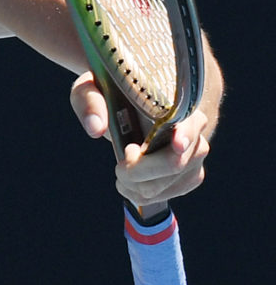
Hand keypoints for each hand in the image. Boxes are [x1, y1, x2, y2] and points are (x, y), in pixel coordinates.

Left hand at [70, 59, 219, 208]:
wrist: (133, 105)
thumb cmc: (112, 94)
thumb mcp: (92, 88)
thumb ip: (90, 101)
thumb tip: (96, 128)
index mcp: (176, 105)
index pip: (191, 122)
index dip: (185, 135)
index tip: (175, 144)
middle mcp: (194, 132)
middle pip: (173, 164)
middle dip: (136, 170)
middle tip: (120, 158)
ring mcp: (194, 157)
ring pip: (162, 186)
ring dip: (132, 183)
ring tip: (121, 166)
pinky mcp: (189, 177)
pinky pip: (161, 196)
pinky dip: (137, 192)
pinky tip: (128, 178)